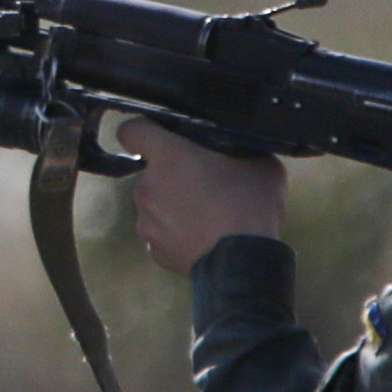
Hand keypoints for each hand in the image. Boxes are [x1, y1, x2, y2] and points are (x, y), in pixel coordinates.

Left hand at [116, 117, 286, 272]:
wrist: (243, 261)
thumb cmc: (250, 205)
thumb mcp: (259, 162)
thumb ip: (236, 149)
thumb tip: (238, 150)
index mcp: (168, 155)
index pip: (132, 129)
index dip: (142, 130)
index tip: (156, 136)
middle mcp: (148, 186)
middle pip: (152, 171)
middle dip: (173, 175)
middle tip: (205, 184)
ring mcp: (146, 220)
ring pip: (156, 205)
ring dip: (175, 206)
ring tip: (208, 216)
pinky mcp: (154, 249)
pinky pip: (162, 234)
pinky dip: (177, 235)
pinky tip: (203, 237)